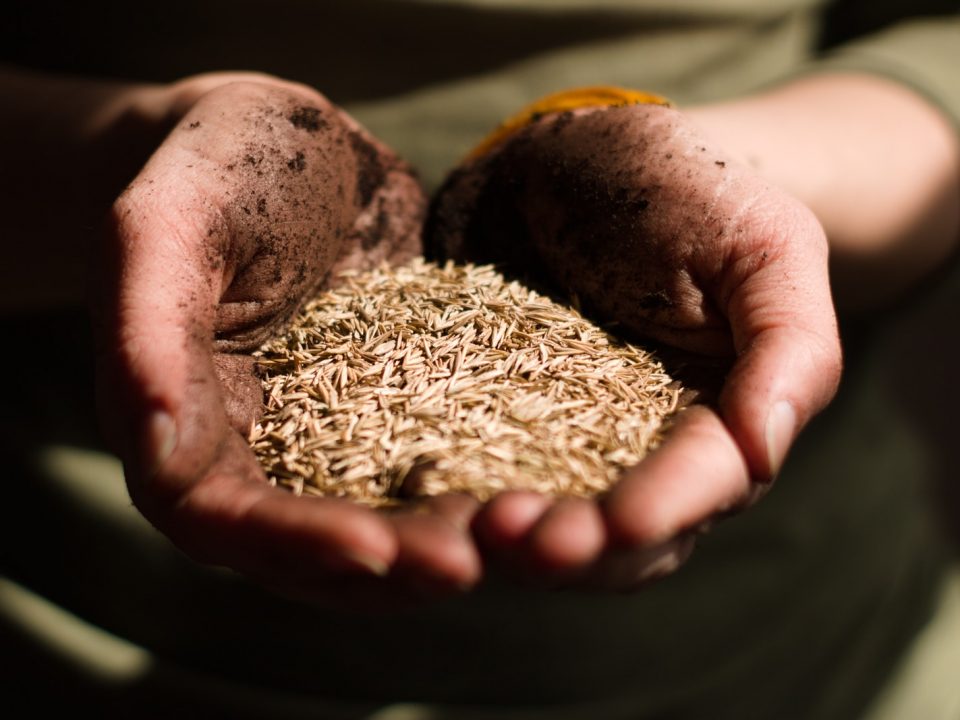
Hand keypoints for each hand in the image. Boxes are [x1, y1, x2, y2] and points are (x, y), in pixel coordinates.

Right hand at [93, 75, 480, 603]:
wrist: (288, 140)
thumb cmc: (213, 169)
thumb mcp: (167, 226)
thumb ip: (147, 332)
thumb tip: (151, 446)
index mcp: (183, 430)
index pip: (224, 520)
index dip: (292, 544)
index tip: (374, 548)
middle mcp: (259, 452)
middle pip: (314, 545)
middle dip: (388, 565)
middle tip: (468, 562)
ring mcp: (332, 434)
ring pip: (381, 515)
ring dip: (440, 538)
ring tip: (512, 533)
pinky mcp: (393, 405)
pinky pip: (434, 455)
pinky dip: (477, 477)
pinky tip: (535, 476)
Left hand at [428, 103, 841, 588]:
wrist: (576, 161)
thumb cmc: (688, 190)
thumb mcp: (762, 243)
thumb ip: (790, 346)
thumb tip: (767, 449)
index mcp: (727, 417)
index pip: (707, 483)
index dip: (665, 508)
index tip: (619, 523)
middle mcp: (651, 451)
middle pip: (627, 536)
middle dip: (579, 547)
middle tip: (516, 535)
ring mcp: (568, 444)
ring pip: (555, 526)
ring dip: (514, 544)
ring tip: (471, 528)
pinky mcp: (496, 426)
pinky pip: (481, 478)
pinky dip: (457, 506)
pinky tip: (423, 505)